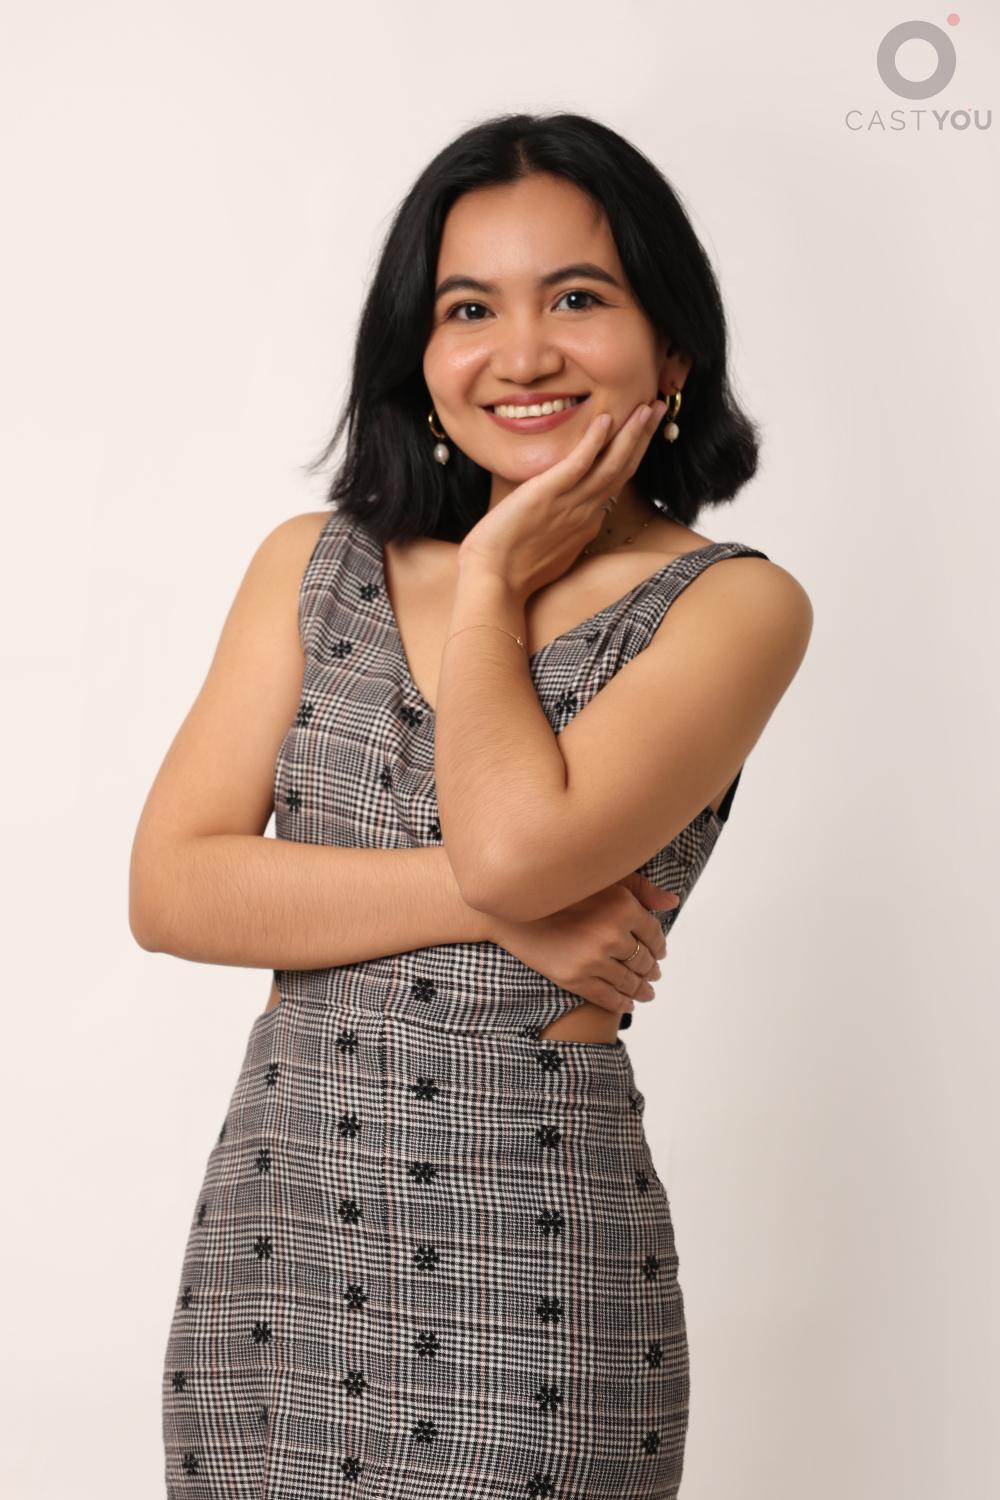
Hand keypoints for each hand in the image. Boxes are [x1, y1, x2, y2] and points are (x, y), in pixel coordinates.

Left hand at [456, 398, 668, 601]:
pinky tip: (606, 419)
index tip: (643, 431)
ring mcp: (570, 505)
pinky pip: (578, 465)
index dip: (632, 454)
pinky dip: (594, 442)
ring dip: (632, 435)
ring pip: (611, 465)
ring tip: (646, 407)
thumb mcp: (546, 546)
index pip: (615, 482)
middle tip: (657, 408)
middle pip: (623, 469)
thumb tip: (558, 514)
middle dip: (643, 438)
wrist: (493, 582)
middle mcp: (586, 513)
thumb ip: (559, 527)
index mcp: (586, 523)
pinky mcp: (547, 496)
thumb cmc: (510, 568)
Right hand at [485, 872, 678, 1016]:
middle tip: (653, 974)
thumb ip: (641, 890)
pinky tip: (628, 1004)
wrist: (512, 909)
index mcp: (623, 907)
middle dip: (651, 969)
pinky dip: (622, 1003)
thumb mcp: (604, 879)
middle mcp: (611, 934)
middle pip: (644, 960)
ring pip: (629, 982)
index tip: (660, 952)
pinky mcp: (574, 978)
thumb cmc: (561, 889)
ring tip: (646, 993)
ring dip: (642, 990)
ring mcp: (592, 959)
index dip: (660, 946)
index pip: (654, 934)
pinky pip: (607, 997)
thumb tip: (672, 903)